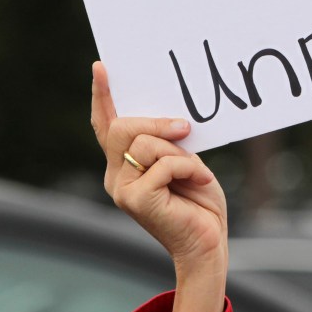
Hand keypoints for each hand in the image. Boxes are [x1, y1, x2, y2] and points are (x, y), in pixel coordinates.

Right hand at [91, 61, 227, 311]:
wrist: (208, 245)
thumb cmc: (199, 204)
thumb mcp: (184, 163)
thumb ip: (167, 144)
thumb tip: (170, 120)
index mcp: (123, 166)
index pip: (106, 126)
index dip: (103, 97)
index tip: (102, 67)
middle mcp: (115, 177)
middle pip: (123, 128)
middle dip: (157, 122)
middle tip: (186, 127)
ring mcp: (122, 191)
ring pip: (145, 144)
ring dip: (179, 152)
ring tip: (196, 171)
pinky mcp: (137, 201)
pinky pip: (164, 164)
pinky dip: (189, 167)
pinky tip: (201, 181)